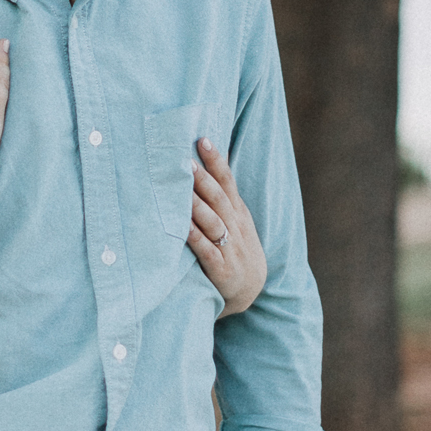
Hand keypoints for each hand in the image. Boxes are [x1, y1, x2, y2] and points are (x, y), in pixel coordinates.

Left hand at [189, 136, 265, 314]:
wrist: (249, 291)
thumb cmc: (235, 249)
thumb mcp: (235, 220)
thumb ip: (222, 196)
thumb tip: (212, 161)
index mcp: (237, 213)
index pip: (228, 182)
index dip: (216, 162)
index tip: (203, 139)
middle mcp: (235, 227)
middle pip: (219, 198)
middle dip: (202, 178)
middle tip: (185, 159)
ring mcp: (230, 248)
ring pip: (213, 221)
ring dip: (197, 204)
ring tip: (181, 187)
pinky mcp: (221, 270)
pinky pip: (207, 251)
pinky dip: (196, 237)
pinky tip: (183, 226)